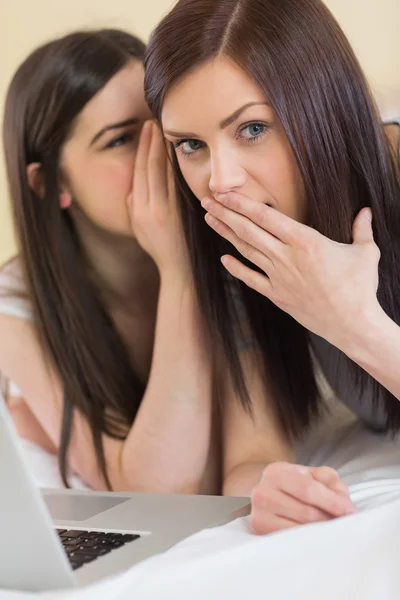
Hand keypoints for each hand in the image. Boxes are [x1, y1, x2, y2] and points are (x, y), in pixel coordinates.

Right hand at [128, 121, 188, 274]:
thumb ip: (134, 205)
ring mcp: (163, 210)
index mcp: (137, 210)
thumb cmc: (158, 247)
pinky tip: (177, 151)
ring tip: (164, 130)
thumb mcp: (138, 227)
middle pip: (148, 168)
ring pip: (162, 173)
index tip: (144, 132)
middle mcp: (148, 208)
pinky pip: (175, 183)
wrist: (178, 266)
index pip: (138, 173)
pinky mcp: (178, 212)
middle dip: (150, 143)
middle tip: (153, 122)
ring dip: (163, 149)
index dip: (141, 150)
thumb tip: (134, 186)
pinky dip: (175, 165)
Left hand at [201, 192, 380, 349]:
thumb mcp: (365, 253)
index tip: (225, 194)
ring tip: (210, 220)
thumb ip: (361, 229)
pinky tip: (224, 260)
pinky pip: (252, 280)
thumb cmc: (360, 288)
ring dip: (227, 234)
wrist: (352, 325)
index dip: (242, 204)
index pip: (266, 217)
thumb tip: (366, 211)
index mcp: (305, 241)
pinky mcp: (277, 296)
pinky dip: (237, 269)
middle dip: (226, 214)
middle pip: (249, 231)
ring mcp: (279, 278)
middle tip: (207, 201)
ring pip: (246, 251)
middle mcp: (286, 257)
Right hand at [250, 462, 356, 534]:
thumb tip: (345, 506)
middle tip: (346, 524)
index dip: (332, 501)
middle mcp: (262, 492)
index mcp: (276, 472)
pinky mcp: (260, 532)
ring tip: (334, 530)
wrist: (269, 496)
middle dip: (330, 519)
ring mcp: (259, 515)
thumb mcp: (314, 475)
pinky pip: (292, 541)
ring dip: (322, 532)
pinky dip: (309, 541)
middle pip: (306, 512)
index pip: (307, 488)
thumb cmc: (296, 485)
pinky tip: (318, 537)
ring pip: (300, 529)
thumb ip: (331, 483)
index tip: (351, 512)